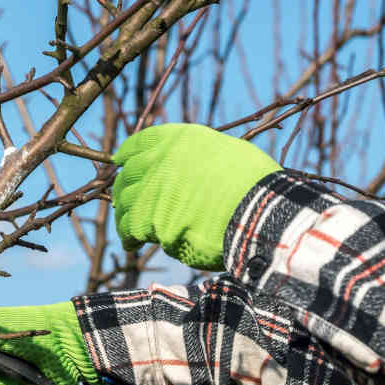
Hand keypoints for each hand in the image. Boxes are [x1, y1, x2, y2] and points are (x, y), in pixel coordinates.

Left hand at [112, 123, 280, 270]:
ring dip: (125, 219)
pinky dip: (133, 239)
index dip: (127, 156)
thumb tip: (183, 168)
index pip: (138, 144)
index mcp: (177, 140)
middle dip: (123, 192)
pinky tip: (132, 245)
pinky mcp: (155, 224)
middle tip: (123, 203)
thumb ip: (194, 156)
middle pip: (127, 178)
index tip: (121, 164)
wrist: (263, 211)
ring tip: (127, 230)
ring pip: (126, 207)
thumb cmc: (254, 182)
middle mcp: (159, 162)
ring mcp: (153, 193)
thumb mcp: (223, 151)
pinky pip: (136, 231)